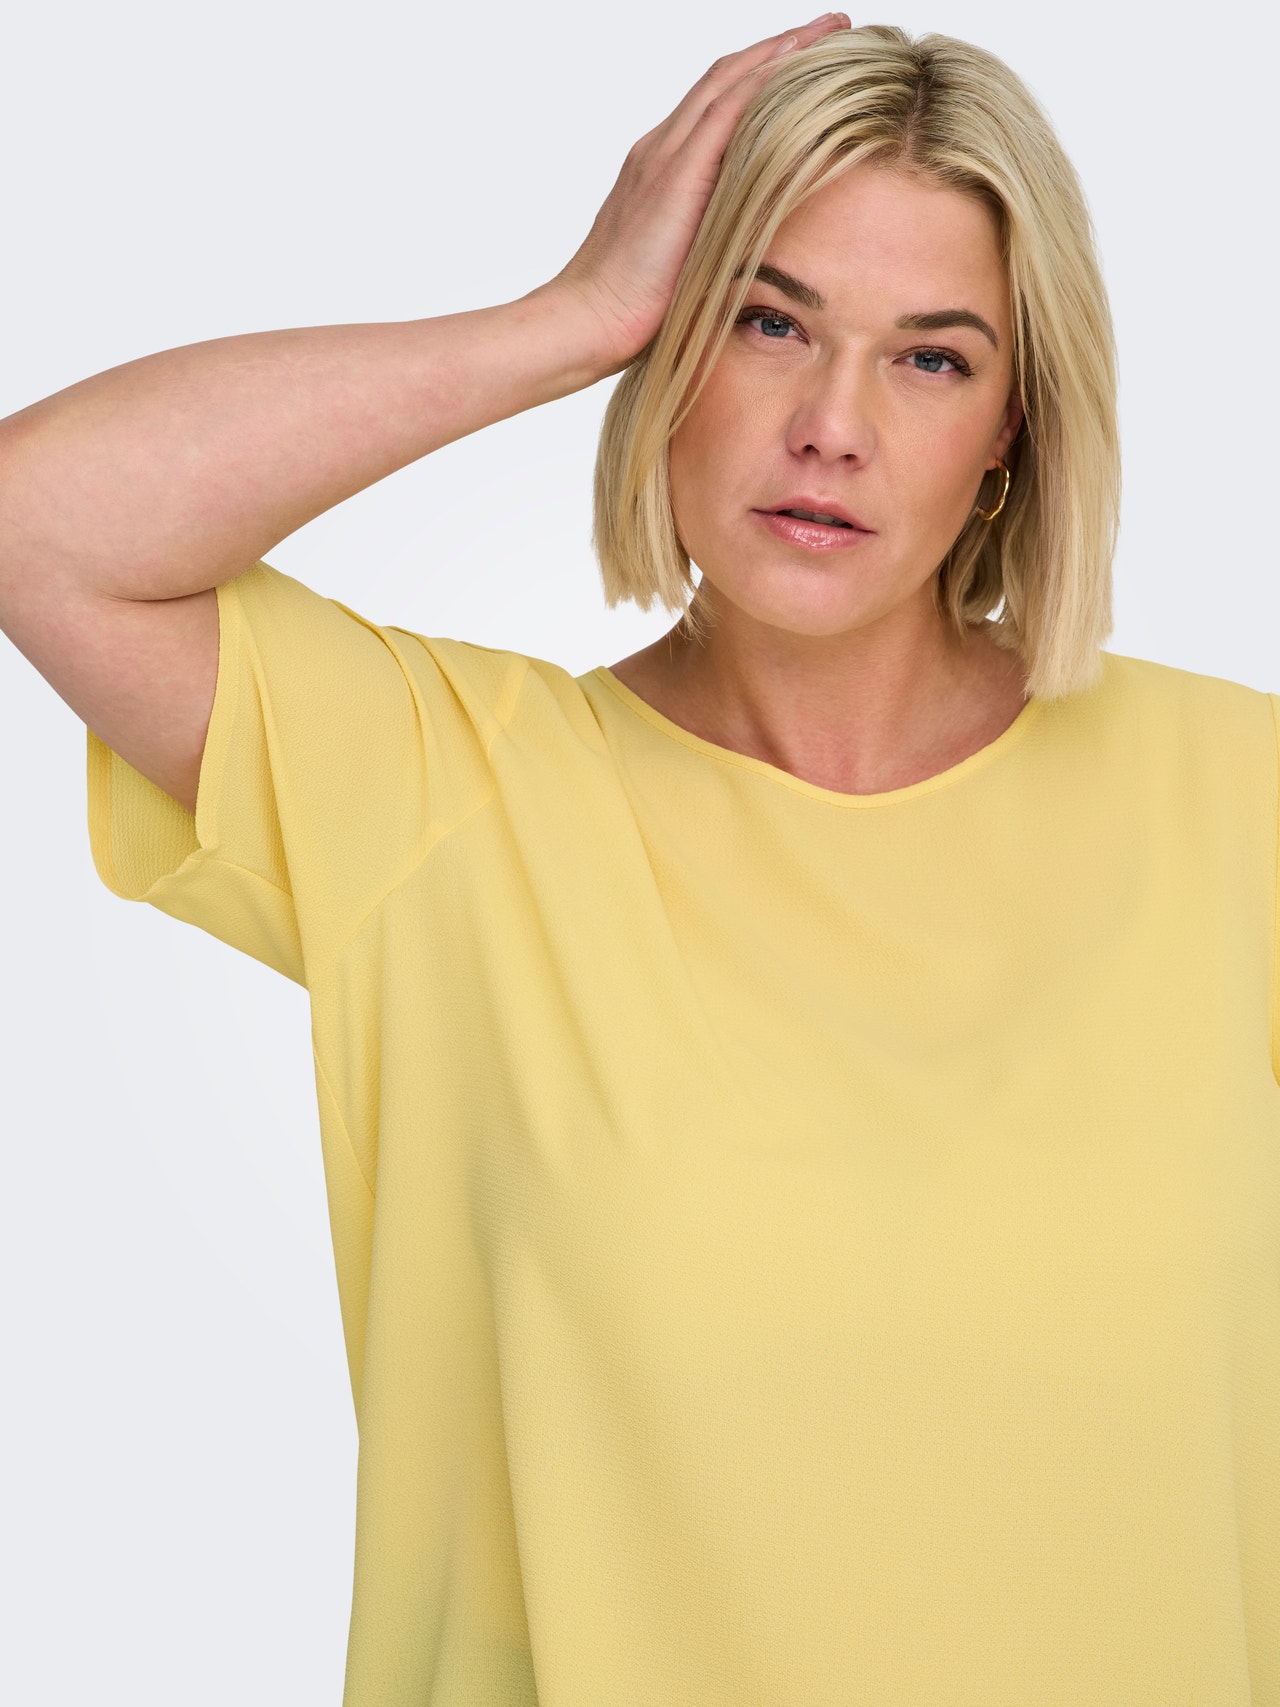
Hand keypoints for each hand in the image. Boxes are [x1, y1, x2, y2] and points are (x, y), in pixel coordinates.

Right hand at [547, 13, 849, 373]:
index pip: (716, 107)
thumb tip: (755, 253)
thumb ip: (713, 245)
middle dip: (779, 48)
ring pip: (729, 82)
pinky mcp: (675, 175)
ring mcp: (664, 157)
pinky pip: (727, 111)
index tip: (805, 63)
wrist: (588, 321)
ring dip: (781, 50)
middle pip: (725, 79)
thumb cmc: (630, 316)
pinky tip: (800, 63)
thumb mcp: (683, 270)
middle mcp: (659, 150)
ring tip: (829, 29)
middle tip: (829, 25)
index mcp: (660, 171)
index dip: (760, 79)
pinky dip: (765, 82)